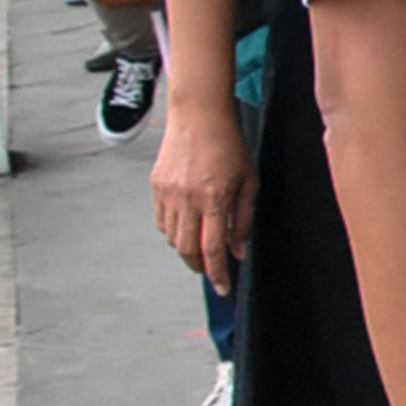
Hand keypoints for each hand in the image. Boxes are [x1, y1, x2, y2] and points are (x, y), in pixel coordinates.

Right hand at [151, 101, 257, 294]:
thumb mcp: (249, 182)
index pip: (212, 248)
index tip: (223, 289)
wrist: (198, 116)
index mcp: (213, 199)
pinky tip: (188, 227)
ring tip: (201, 248)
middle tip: (211, 271)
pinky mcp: (156, 186)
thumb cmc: (230, 146)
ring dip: (187, 249)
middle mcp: (186, 199)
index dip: (217, 273)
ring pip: (172, 238)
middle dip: (199, 266)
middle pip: (187, 249)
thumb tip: (238, 251)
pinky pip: (162, 221)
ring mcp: (167, 193)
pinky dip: (174, 231)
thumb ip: (243, 219)